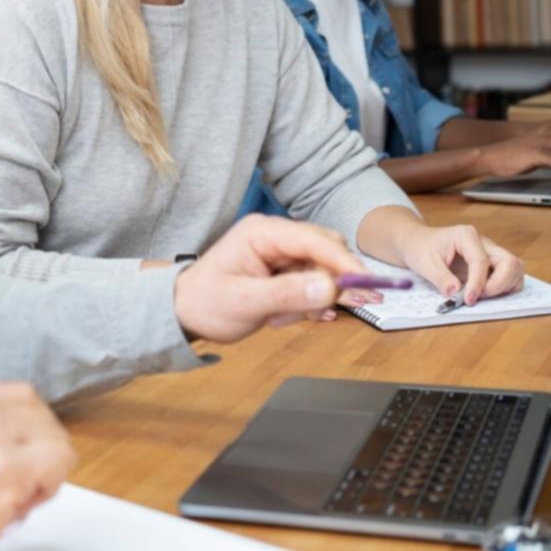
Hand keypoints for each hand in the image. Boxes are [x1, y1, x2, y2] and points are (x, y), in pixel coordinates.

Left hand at [173, 214, 371, 341]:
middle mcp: (275, 236)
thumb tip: (330, 287)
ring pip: (323, 270)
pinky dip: (306, 303)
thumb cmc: (205, 302)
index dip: (343, 261)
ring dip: (313, 298)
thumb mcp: (245, 303)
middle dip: (332, 282)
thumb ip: (288, 294)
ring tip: (280, 318)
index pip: (314, 240)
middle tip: (326, 312)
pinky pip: (313, 283)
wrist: (184, 312)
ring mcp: (281, 253)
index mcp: (262, 233)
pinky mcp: (285, 269)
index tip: (366, 283)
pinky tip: (282, 316)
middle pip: (326, 251)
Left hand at [394, 222, 523, 305]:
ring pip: (516, 269)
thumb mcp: (424, 263)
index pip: (481, 261)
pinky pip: (511, 277)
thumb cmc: (421, 248)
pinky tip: (485, 294)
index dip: (478, 283)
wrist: (419, 243)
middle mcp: (484, 242)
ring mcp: (491, 253)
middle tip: (477, 298)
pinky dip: (504, 288)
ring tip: (481, 296)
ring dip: (504, 287)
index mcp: (466, 236)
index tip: (468, 300)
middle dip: (499, 285)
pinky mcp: (493, 264)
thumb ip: (440, 278)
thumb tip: (455, 293)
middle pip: (510, 262)